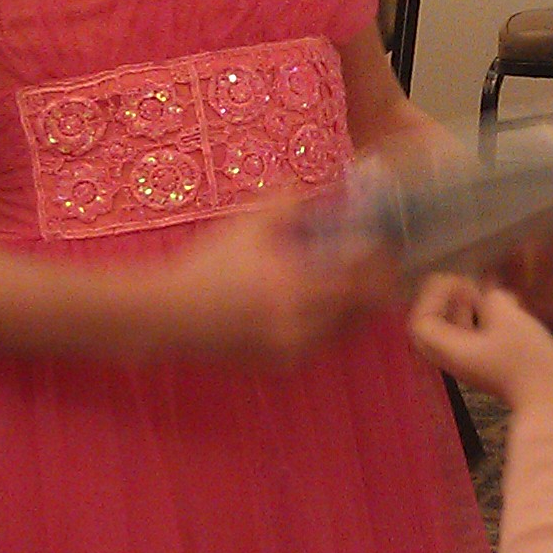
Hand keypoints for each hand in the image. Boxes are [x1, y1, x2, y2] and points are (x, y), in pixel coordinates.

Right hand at [150, 198, 396, 363]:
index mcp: (295, 289)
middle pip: (360, 313)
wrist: (167, 312)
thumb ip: (290, 202)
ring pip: (343, 333)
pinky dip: (327, 328)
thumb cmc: (207, 265)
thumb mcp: (248, 225)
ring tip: (351, 285)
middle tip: (377, 269)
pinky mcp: (279, 366)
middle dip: (373, 291)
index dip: (380, 269)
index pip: (361, 284)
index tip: (385, 251)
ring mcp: (290, 351)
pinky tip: (319, 307)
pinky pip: (319, 347)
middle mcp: (299, 326)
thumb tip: (327, 187)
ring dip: (353, 310)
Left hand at [407, 276, 552, 405]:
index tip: (463, 284)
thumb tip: (491, 296)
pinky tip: (504, 306)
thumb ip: (492, 298)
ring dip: (461, 308)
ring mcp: (472, 364)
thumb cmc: (528, 360)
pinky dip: (479, 319)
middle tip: (463, 287)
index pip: (421, 322)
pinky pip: (472, 338)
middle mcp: (454, 359)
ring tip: (482, 292)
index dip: (435, 295)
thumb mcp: (509, 318)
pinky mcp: (490, 365)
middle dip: (442, 301)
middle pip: (430, 328)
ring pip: (452, 332)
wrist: (552, 398)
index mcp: (450, 350)